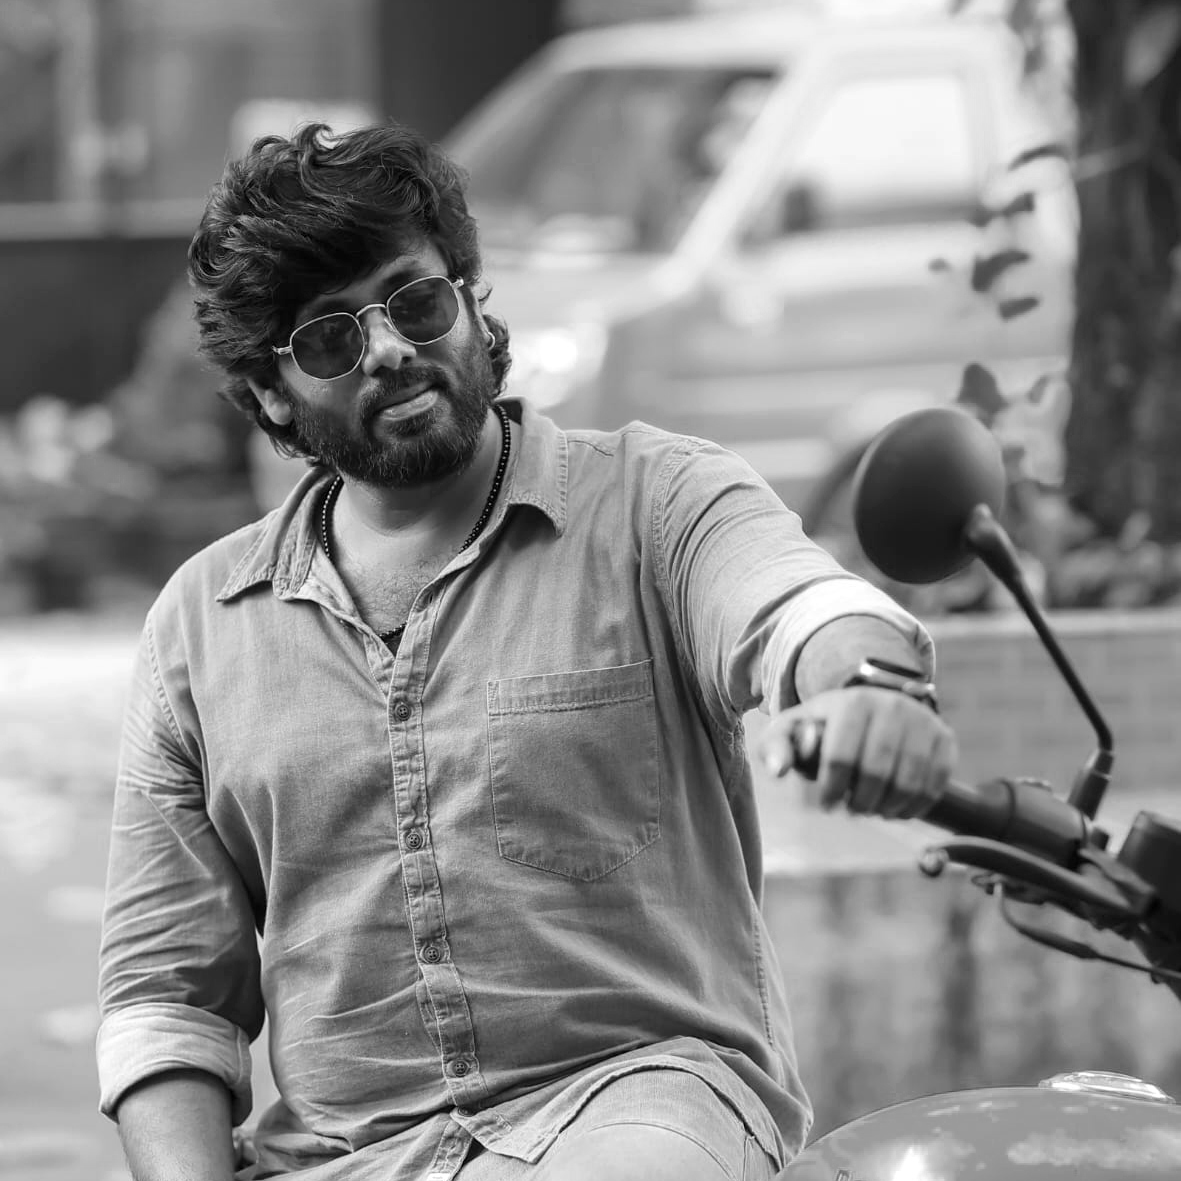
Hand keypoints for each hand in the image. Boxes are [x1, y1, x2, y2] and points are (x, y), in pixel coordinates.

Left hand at [760, 686, 956, 818]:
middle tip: (852, 810)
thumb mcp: (795, 727)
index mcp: (852, 703)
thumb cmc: (828, 724)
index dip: (832, 790)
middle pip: (877, 773)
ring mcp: (922, 723)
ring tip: (872, 810)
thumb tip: (778, 772)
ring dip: (887, 808)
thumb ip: (776, 747)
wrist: (876, 701)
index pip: (841, 757)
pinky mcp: (944, 739)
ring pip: (908, 783)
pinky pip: (934, 785)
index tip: (827, 805)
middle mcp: (891, 707)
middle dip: (860, 803)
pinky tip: (896, 808)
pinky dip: (914, 806)